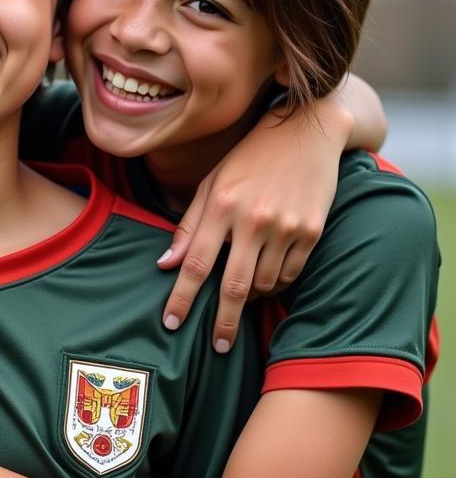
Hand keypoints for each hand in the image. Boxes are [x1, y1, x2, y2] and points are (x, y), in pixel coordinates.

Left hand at [158, 108, 345, 351]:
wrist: (305, 132)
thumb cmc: (248, 158)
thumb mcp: (212, 184)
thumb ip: (189, 226)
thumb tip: (166, 264)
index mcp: (220, 205)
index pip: (195, 264)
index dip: (181, 298)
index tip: (171, 323)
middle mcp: (253, 218)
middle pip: (232, 287)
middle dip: (221, 322)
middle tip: (216, 345)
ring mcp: (286, 226)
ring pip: (264, 284)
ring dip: (250, 299)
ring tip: (240, 300)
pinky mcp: (312, 231)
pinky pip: (290, 274)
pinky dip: (275, 285)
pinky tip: (266, 281)